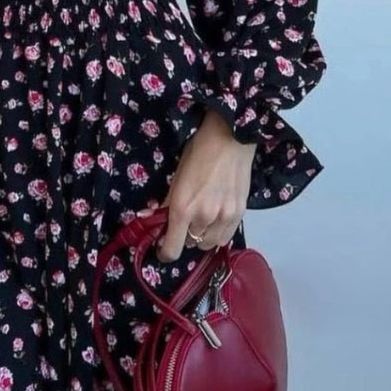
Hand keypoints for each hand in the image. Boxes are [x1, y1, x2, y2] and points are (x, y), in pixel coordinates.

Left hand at [150, 110, 254, 262]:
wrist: (231, 138)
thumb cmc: (198, 151)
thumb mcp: (176, 176)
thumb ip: (166, 202)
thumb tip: (150, 216)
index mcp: (182, 208)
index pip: (172, 249)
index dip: (164, 252)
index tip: (162, 247)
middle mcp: (203, 218)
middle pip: (189, 244)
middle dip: (183, 236)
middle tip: (184, 221)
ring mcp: (224, 218)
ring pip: (208, 244)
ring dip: (201, 236)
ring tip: (201, 220)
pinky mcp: (240, 214)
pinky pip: (225, 238)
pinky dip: (217, 234)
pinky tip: (215, 220)